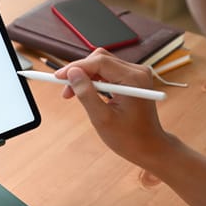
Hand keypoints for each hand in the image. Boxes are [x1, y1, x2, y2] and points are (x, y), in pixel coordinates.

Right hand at [54, 48, 169, 167]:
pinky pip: (108, 72)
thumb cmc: (128, 137)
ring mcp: (136, 74)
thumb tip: (71, 74)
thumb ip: (86, 94)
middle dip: (79, 71)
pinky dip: (93, 80)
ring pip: (102, 64)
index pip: (99, 62)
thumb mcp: (101, 118)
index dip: (75, 67)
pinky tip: (86, 92)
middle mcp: (137, 72)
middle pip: (100, 59)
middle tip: (64, 89)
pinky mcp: (132, 79)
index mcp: (133, 79)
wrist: (149, 147)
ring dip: (85, 76)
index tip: (57, 77)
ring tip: (72, 93)